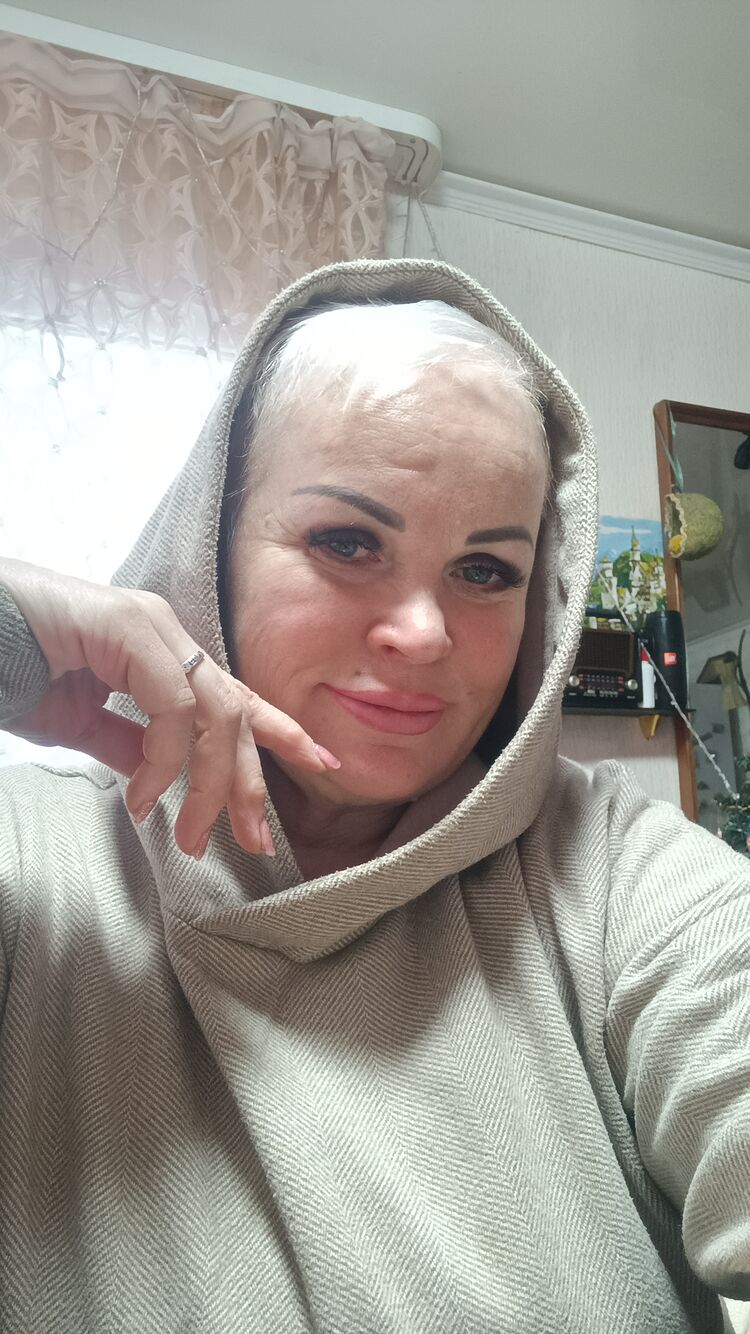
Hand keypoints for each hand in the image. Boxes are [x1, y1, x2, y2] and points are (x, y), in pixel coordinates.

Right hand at [0, 558, 338, 857]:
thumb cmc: (12, 669)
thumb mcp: (78, 722)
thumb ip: (122, 745)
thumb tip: (155, 779)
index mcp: (160, 654)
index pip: (235, 695)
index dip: (281, 730)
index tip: (323, 762)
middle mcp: (166, 634)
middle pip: (236, 712)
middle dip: (251, 780)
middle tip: (256, 839)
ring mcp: (151, 626)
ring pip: (215, 712)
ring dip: (212, 784)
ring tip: (193, 837)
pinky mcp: (129, 628)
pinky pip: (172, 706)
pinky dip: (165, 759)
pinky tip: (143, 797)